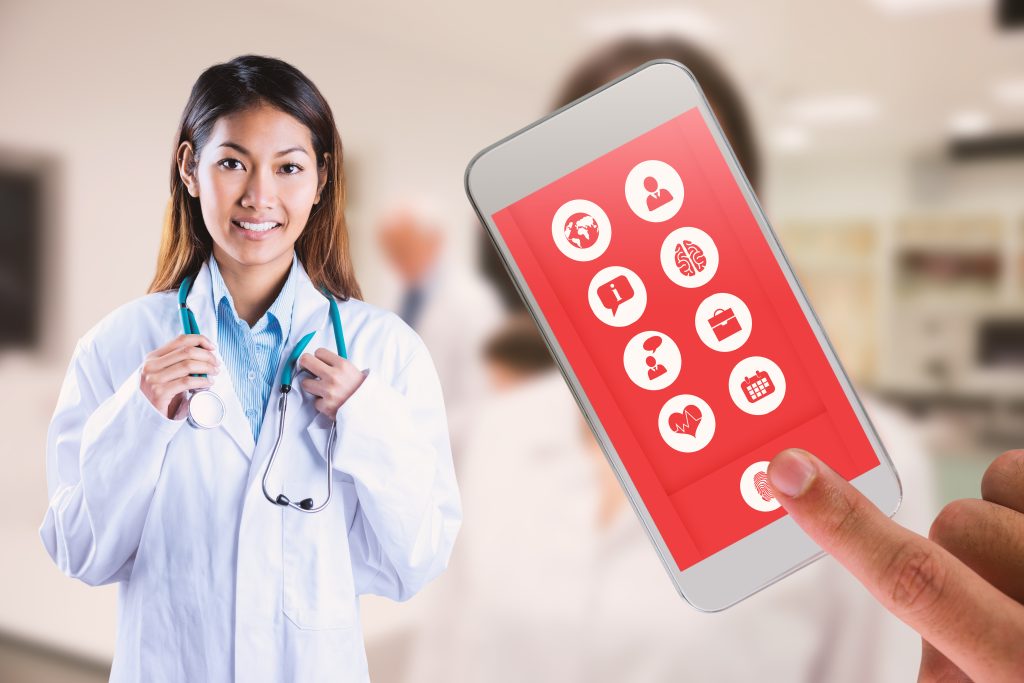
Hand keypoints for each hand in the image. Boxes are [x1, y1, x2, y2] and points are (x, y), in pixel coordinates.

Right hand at [140, 334, 219, 418]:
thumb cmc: (160, 393)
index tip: (212, 347)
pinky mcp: (160, 393)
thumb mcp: (164, 373)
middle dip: (207, 356)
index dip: (200, 340)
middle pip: (187, 351)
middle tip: (216, 363)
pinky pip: (187, 382)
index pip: (180, 340)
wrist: (145, 415)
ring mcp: (154, 379)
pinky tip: (208, 383)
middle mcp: (151, 366)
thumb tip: (204, 351)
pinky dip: (202, 381)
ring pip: (188, 365)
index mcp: (152, 357)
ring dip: (207, 368)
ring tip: (214, 373)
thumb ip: (177, 362)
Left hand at [296, 348, 366, 419]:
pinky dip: (321, 403)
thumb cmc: (361, 390)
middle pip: (306, 360)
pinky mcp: (325, 406)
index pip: (319, 352)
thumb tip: (318, 360)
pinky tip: (331, 402)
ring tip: (323, 389)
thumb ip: (336, 365)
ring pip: (305, 383)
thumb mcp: (353, 371)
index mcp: (342, 365)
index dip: (319, 358)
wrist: (370, 408)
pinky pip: (315, 402)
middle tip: (310, 370)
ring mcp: (328, 391)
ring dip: (312, 386)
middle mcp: (334, 376)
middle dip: (306, 365)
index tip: (320, 362)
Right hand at [767, 448, 1023, 681]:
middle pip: (956, 527)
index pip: (914, 580)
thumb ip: (942, 676)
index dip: (843, 522)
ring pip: (1001, 479)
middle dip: (962, 559)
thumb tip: (920, 653)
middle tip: (1004, 608)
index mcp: (1018, 666)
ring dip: (1007, 518)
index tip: (790, 473)